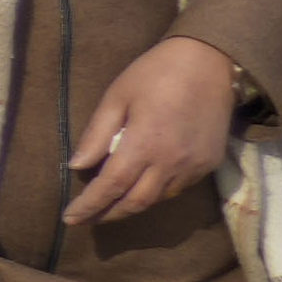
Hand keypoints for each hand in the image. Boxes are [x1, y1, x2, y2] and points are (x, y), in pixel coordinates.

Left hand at [66, 31, 249, 230]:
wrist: (212, 63)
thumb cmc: (156, 73)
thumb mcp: (117, 96)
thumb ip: (97, 133)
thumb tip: (77, 165)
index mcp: (144, 144)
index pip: (110, 186)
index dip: (89, 205)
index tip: (70, 218)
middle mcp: (170, 162)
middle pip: (135, 202)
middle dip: (108, 214)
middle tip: (87, 218)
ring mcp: (193, 166)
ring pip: (158, 199)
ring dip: (132, 206)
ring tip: (111, 206)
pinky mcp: (209, 164)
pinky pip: (178, 188)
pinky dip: (156, 193)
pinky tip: (143, 187)